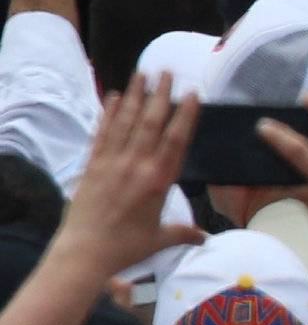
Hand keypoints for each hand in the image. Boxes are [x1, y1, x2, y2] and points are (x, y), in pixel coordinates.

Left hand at [53, 77, 200, 277]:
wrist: (84, 253)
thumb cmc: (125, 248)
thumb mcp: (159, 240)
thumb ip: (183, 233)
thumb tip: (206, 238)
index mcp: (159, 180)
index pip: (176, 139)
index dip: (185, 114)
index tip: (192, 93)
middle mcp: (137, 165)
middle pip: (151, 122)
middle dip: (160, 94)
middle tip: (166, 72)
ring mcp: (112, 162)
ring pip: (127, 122)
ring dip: (135, 96)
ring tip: (142, 74)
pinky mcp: (93, 166)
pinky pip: (103, 133)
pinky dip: (109, 114)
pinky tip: (114, 97)